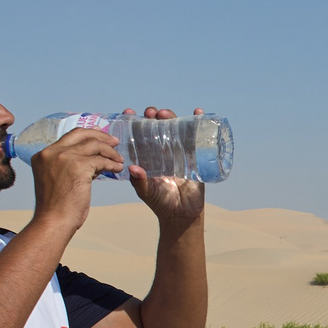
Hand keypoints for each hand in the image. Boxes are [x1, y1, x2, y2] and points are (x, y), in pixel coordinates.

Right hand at [27, 125, 124, 235]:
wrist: (53, 221)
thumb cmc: (56, 208)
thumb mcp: (57, 179)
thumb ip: (69, 166)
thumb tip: (92, 159)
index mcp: (43, 155)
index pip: (69, 136)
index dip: (87, 134)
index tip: (99, 134)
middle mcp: (52, 152)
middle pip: (81, 134)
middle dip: (100, 135)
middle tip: (114, 141)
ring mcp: (64, 157)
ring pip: (94, 145)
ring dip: (110, 151)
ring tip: (119, 159)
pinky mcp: (78, 166)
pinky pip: (101, 160)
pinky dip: (112, 164)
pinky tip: (117, 169)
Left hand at [126, 106, 205, 228]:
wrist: (182, 214)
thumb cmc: (160, 202)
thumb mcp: (146, 192)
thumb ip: (139, 181)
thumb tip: (132, 167)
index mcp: (148, 156)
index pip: (139, 134)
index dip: (134, 122)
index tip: (128, 113)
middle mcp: (162, 150)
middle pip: (158, 126)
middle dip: (153, 116)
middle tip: (150, 113)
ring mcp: (179, 151)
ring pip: (175, 128)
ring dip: (171, 116)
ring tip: (165, 114)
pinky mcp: (194, 156)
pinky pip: (196, 137)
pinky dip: (198, 123)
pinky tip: (198, 113)